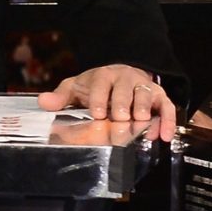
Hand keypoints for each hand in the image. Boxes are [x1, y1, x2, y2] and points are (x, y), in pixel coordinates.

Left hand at [42, 64, 175, 140]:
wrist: (119, 76)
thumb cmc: (95, 86)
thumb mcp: (76, 88)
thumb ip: (61, 96)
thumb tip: (44, 102)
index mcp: (104, 75)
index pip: (102, 83)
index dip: (99, 97)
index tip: (97, 113)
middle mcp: (126, 78)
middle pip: (126, 89)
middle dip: (123, 104)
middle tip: (120, 119)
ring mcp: (144, 87)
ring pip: (147, 95)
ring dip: (144, 108)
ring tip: (141, 122)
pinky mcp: (159, 98)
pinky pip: (167, 107)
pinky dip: (167, 121)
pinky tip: (164, 135)